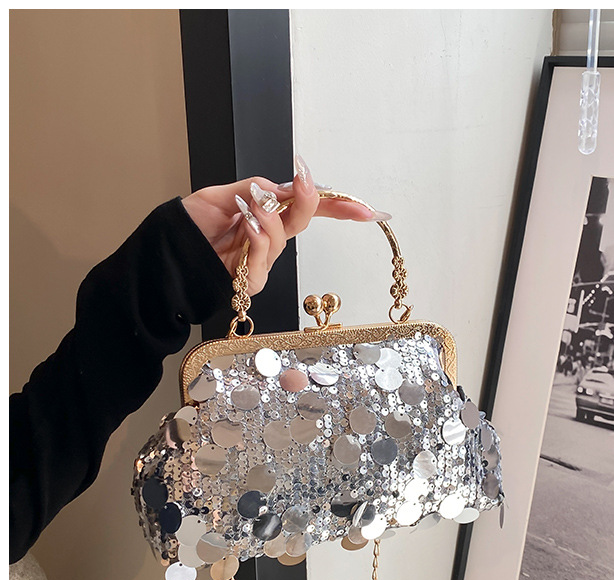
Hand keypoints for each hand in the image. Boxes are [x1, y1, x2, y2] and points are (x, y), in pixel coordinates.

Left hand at [181, 156, 390, 294]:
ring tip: (248, 207)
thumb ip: (254, 190)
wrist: (165, 255)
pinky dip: (258, 236)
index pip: (306, 209)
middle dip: (308, 201)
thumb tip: (282, 187)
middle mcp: (268, 238)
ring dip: (268, 217)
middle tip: (304, 184)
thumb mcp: (221, 196)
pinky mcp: (253, 279)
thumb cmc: (189, 227)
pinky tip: (247, 225)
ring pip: (281, 236)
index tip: (366, 209)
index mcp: (265, 216)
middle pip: (302, 220)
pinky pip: (265, 255)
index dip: (337, 207)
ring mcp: (262, 260)